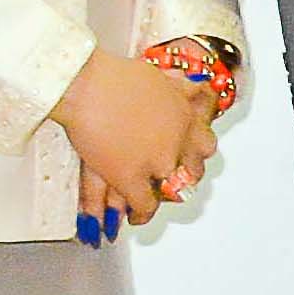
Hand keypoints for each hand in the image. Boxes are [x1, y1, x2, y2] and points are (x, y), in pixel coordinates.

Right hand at [51, 43, 218, 230]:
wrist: (88, 86)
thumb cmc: (114, 76)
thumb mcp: (162, 76)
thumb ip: (182, 88)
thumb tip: (200, 87)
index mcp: (186, 115)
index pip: (205, 145)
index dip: (195, 155)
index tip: (188, 158)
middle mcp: (178, 140)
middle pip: (194, 171)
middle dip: (183, 177)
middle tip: (171, 181)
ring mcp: (157, 161)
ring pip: (172, 191)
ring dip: (163, 197)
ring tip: (154, 201)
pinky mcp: (131, 177)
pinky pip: (144, 205)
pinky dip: (142, 215)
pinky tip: (136, 218)